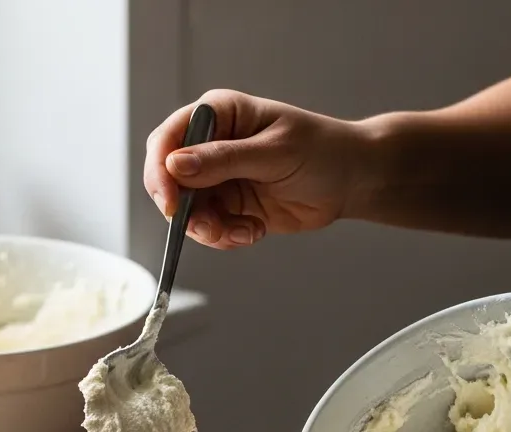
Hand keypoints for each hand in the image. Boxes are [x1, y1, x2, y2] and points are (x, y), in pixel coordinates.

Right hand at [143, 89, 366, 249]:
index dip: (161, 172)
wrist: (350, 181)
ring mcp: (218, 179)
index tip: (171, 203)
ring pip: (189, 213)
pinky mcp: (230, 207)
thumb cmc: (321, 151)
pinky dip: (227, 238)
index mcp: (217, 116)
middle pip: (170, 183)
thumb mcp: (273, 153)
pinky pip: (211, 230)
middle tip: (211, 228)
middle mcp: (210, 147)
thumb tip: (176, 165)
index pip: (168, 140)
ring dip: (211, 231)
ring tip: (245, 232)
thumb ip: (224, 160)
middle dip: (187, 212)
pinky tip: (254, 231)